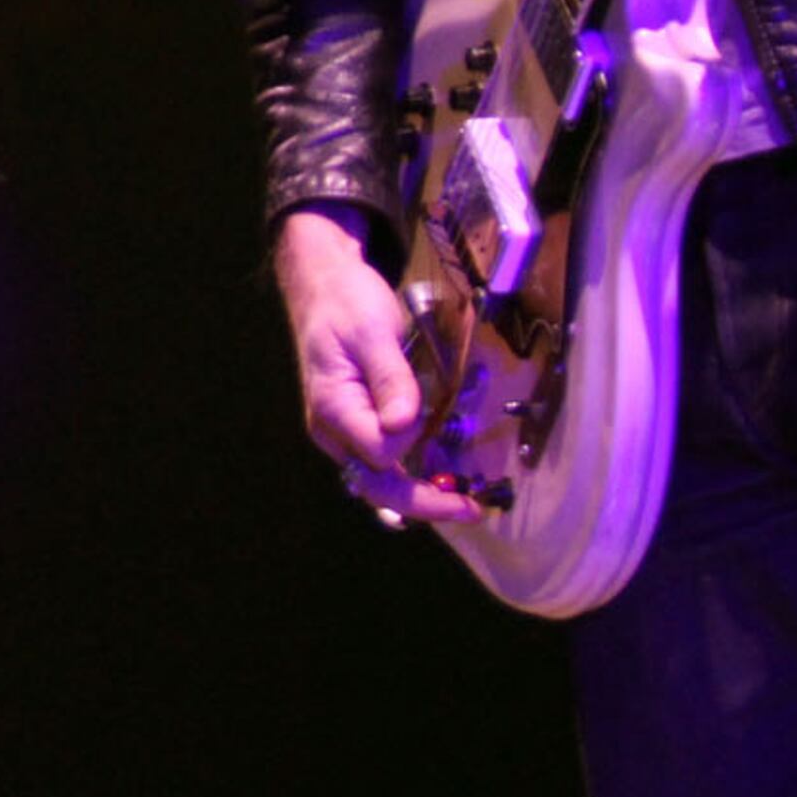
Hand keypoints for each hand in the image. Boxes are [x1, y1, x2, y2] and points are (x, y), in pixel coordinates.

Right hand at [272, 208, 480, 525]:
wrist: (324, 286)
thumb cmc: (346, 303)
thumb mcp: (373, 331)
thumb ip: (390, 379)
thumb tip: (403, 425)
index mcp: (332, 408)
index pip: (379, 452)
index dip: (412, 442)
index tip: (433, 416)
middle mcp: (332, 431)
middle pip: (376, 486)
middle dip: (425, 502)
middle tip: (473, 511)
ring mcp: (342, 433)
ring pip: (379, 484)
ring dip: (420, 495)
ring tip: (462, 503)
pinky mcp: (356, 428)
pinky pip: (382, 466)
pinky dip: (411, 478)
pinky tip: (437, 482)